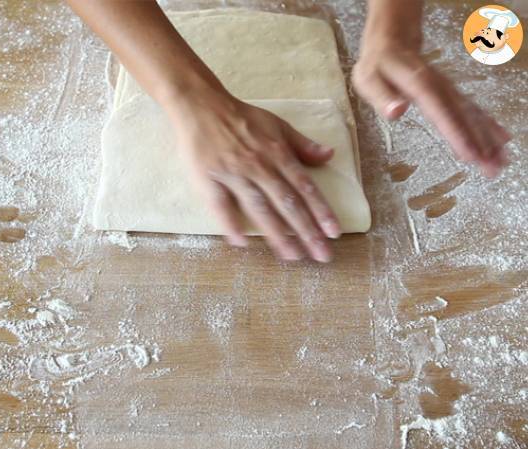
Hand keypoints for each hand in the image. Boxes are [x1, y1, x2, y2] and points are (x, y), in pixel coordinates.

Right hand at [165, 89, 341, 261]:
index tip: (333, 233)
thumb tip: (329, 155)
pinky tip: (242, 243)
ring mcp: (234, 173)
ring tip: (292, 256)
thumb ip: (302, 145)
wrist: (202, 106)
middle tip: (321, 255)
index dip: (321, 211)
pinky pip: (221, 205)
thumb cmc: (242, 117)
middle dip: (306, 231)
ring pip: (259, 208)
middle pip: (287, 203)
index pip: (305, 187)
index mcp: (278, 154)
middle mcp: (259, 166)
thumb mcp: (278, 125)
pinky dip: (230, 224)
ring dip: (277, 234)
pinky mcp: (209, 179)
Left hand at [353, 1, 510, 176]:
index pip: (441, 111)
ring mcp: (448, 91)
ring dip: (488, 138)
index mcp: (419, 85)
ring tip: (501, 162)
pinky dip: (486, 126)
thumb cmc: (377, 67)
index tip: (471, 154)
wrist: (392, 43)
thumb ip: (382, 97)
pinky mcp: (451, 95)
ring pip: (471, 115)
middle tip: (494, 167)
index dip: (456, 132)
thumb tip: (397, 111)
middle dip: (480, 143)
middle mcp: (440, 87)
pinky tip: (500, 141)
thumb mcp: (369, 80)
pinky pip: (472, 111)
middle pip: (462, 116)